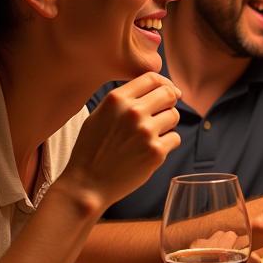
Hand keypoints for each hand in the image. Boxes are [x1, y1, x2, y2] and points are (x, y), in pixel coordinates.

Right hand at [61, 73, 180, 211]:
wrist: (86, 185)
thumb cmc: (92, 150)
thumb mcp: (99, 115)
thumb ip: (124, 99)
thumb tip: (158, 87)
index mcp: (117, 99)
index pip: (152, 78)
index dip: (163, 84)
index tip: (167, 93)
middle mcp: (133, 112)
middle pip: (169, 94)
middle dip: (168, 103)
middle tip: (160, 115)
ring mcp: (146, 132)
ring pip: (174, 116)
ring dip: (167, 125)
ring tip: (149, 136)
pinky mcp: (156, 152)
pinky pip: (175, 138)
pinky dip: (167, 144)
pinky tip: (150, 151)